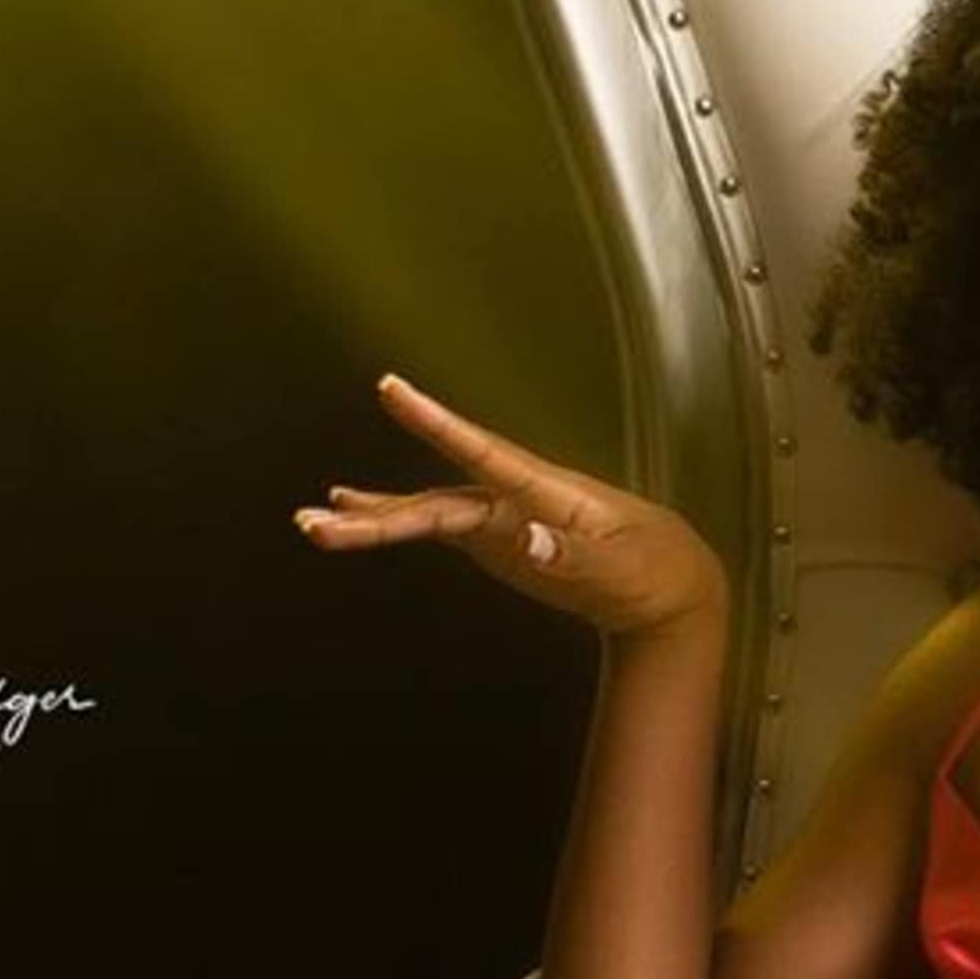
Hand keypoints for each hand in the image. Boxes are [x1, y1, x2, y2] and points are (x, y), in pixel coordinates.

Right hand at [293, 372, 727, 640]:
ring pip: (424, 512)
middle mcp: (510, 495)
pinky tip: (352, 512)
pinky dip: (392, 519)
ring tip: (314, 521)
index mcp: (543, 489)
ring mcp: (498, 515)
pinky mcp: (494, 537)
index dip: (435, 422)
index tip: (392, 390)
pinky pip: (432, 525)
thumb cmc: (650, 570)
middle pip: (434, 500)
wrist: (666, 588)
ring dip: (372, 517)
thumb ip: (572, 556)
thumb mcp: (620, 570)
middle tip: (317, 521)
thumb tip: (526, 539)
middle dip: (378, 511)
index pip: (481, 450)